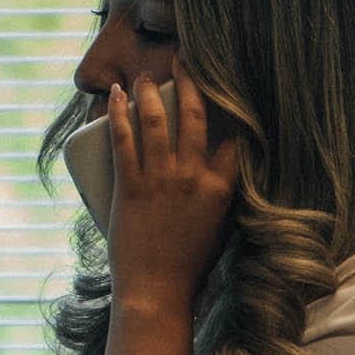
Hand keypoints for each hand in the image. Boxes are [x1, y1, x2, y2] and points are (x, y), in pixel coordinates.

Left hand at [95, 72, 239, 354]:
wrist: (156, 293)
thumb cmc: (188, 268)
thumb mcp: (220, 229)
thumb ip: (222, 199)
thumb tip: (217, 175)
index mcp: (221, 188)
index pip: (235, 137)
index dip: (233, 108)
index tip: (226, 88)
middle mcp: (193, 177)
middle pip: (195, 114)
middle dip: (191, 80)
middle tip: (184, 61)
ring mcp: (160, 179)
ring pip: (157, 120)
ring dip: (151, 91)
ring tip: (146, 77)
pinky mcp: (130, 186)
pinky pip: (124, 139)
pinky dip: (120, 112)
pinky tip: (118, 95)